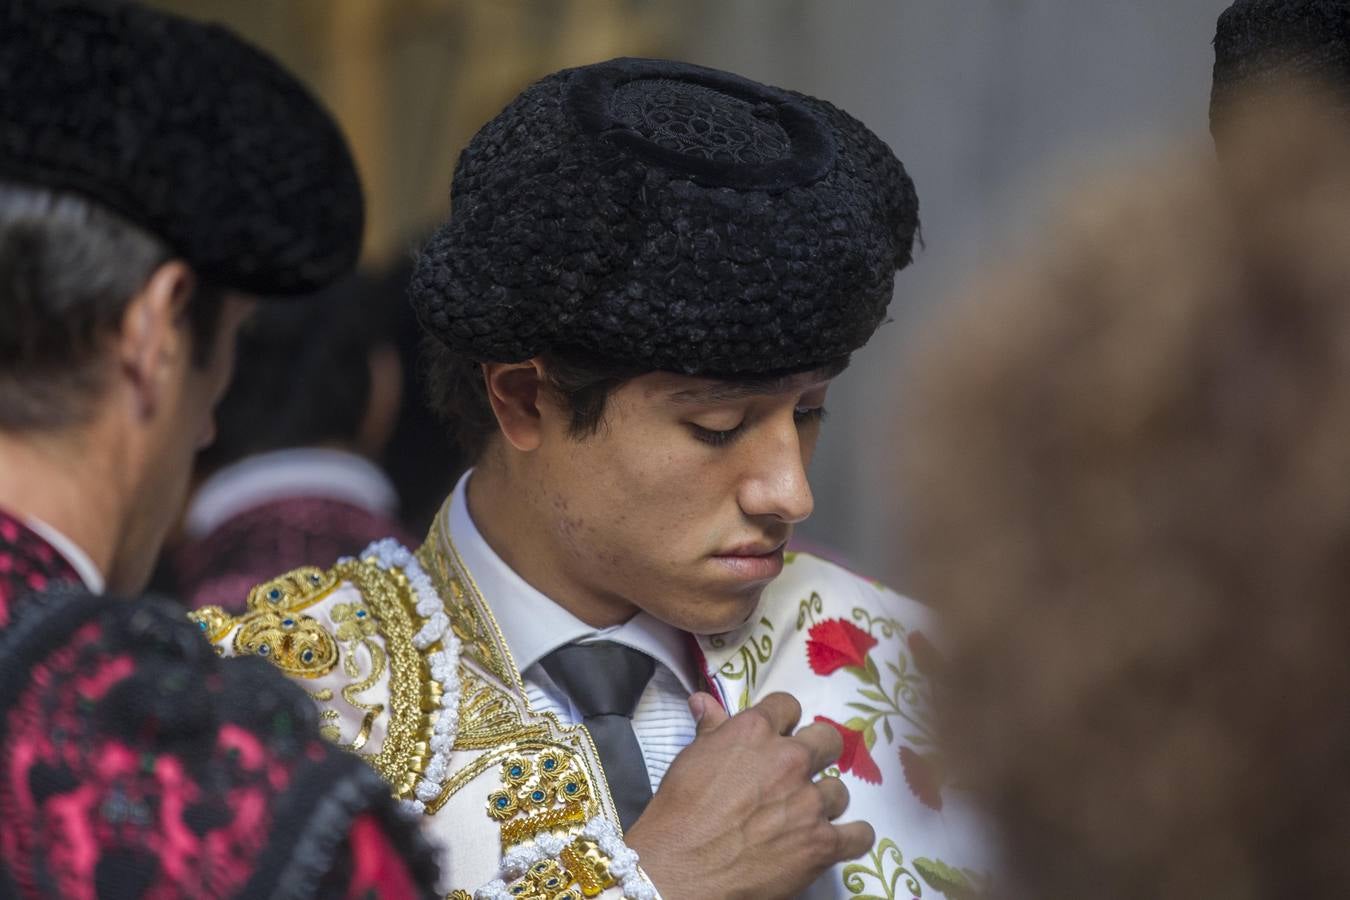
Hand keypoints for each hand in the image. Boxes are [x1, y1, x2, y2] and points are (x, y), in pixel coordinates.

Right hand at [625, 691, 873, 899]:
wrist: (681, 867)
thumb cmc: (680, 811)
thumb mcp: (692, 759)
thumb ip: (711, 728)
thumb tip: (702, 699)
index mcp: (756, 732)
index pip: (787, 706)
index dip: (783, 722)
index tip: (778, 736)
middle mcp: (790, 760)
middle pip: (828, 740)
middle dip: (818, 752)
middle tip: (800, 773)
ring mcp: (810, 802)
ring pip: (839, 790)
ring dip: (825, 801)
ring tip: (805, 816)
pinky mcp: (822, 843)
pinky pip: (859, 835)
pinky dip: (852, 837)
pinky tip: (840, 839)